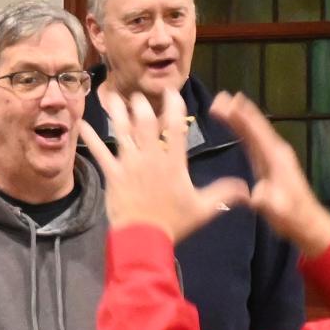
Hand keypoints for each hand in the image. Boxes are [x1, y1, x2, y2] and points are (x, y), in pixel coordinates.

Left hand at [78, 89, 245, 243]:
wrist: (144, 238)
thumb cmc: (173, 223)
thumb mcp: (203, 208)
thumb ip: (223, 194)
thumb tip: (247, 189)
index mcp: (173, 162)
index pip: (175, 127)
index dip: (173, 106)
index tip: (172, 92)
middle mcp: (150, 157)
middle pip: (145, 123)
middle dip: (141, 105)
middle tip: (137, 95)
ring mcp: (129, 164)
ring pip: (122, 132)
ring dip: (117, 113)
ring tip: (111, 96)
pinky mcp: (112, 174)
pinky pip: (100, 153)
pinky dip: (90, 138)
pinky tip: (82, 124)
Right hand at [202, 92, 329, 256]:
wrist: (306, 222)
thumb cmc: (292, 216)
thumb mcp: (278, 210)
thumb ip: (267, 200)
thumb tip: (256, 195)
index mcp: (276, 157)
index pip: (257, 131)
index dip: (243, 116)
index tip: (228, 101)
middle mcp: (275, 151)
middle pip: (255, 125)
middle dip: (238, 110)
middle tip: (219, 97)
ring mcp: (273, 156)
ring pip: (253, 131)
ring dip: (239, 117)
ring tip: (223, 104)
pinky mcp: (269, 163)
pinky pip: (253, 141)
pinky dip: (243, 130)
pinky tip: (236, 124)